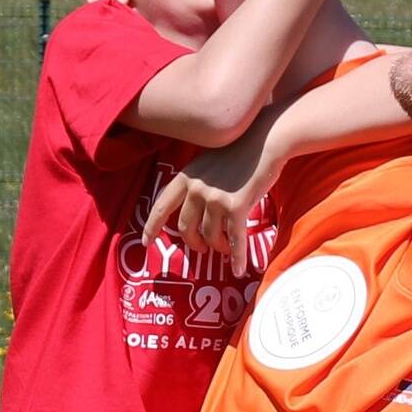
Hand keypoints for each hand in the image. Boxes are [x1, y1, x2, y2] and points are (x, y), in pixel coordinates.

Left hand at [148, 138, 270, 266]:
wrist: (265, 142)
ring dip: (218, 246)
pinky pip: (235, 240)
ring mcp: (215, 199)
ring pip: (211, 236)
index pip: (162, 206)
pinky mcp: (236, 207)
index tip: (146, 242)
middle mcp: (197, 189)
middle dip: (194, 242)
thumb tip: (193, 210)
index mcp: (186, 177)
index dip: (152, 226)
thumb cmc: (239, 152)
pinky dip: (237, 257)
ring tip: (226, 247)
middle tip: (202, 247)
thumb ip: (196, 183)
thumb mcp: (207, 164)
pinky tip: (239, 269)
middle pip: (186, 228)